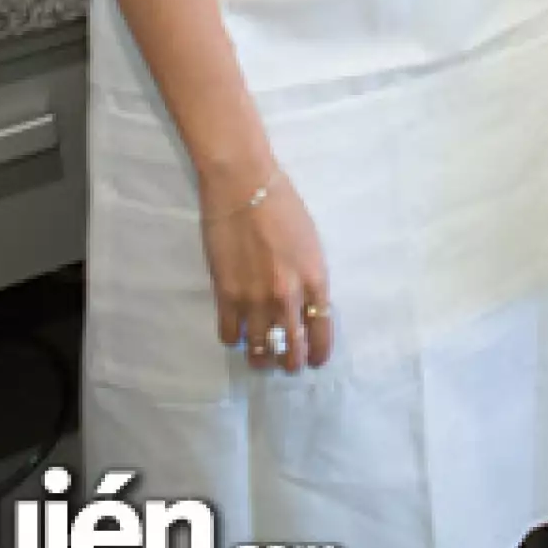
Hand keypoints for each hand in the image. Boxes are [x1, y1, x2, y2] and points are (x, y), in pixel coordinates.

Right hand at [199, 169, 333, 374]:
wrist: (243, 185)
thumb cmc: (282, 204)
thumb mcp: (311, 243)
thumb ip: (309, 277)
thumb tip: (305, 305)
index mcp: (315, 279)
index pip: (321, 332)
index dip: (318, 353)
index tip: (314, 360)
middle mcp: (288, 296)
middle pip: (293, 351)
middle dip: (291, 362)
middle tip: (287, 361)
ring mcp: (255, 299)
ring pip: (261, 351)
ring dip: (263, 358)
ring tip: (263, 356)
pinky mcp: (226, 296)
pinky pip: (231, 337)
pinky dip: (236, 339)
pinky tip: (238, 331)